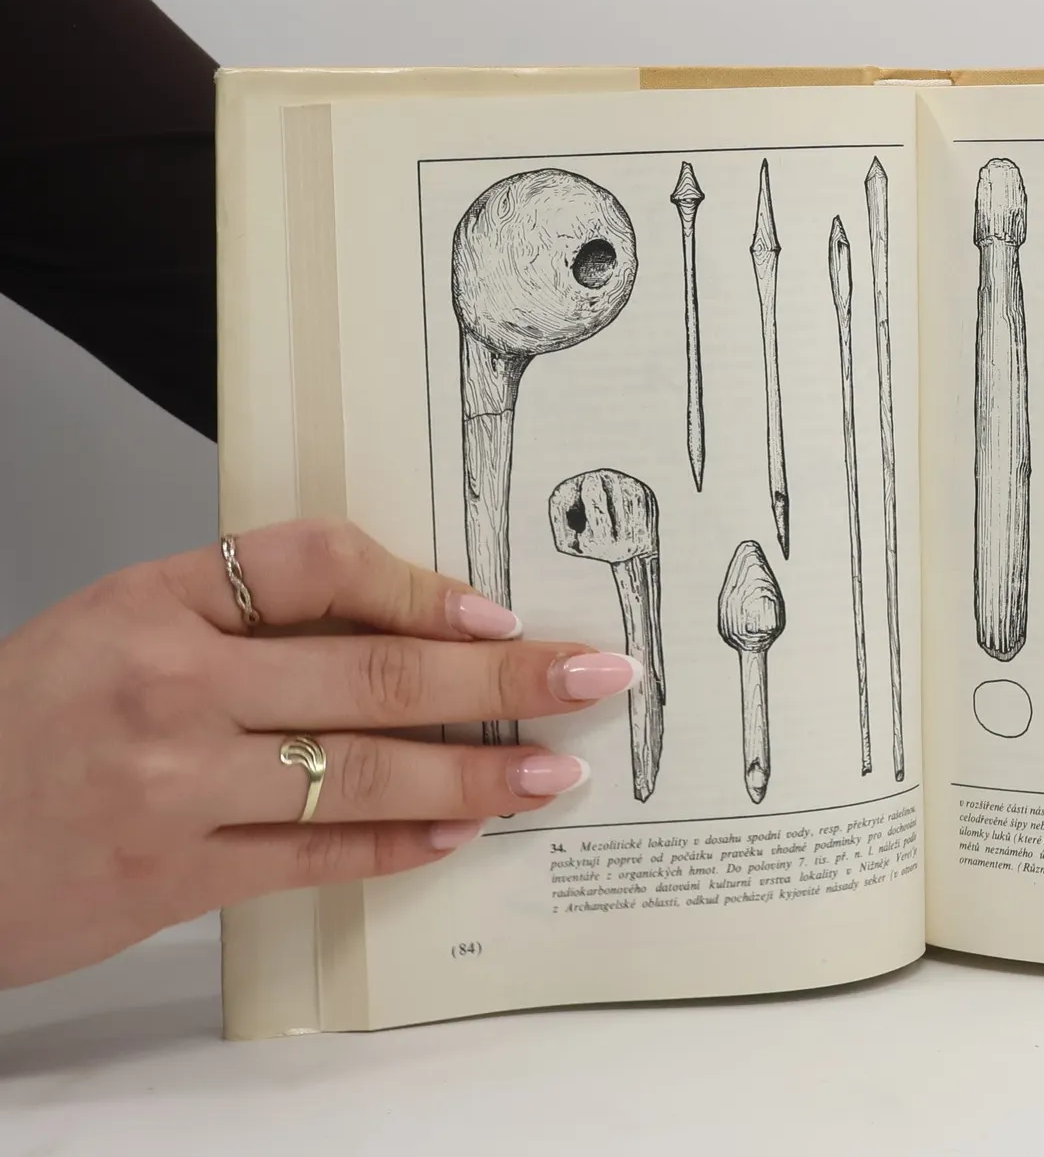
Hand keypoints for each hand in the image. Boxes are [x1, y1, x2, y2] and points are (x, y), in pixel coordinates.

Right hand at [0, 520, 637, 987]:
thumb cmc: (29, 717)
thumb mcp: (122, 620)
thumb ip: (246, 612)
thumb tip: (407, 616)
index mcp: (156, 599)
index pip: (318, 563)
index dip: (423, 584)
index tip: (500, 608)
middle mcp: (169, 685)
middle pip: (371, 672)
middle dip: (500, 676)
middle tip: (591, 675)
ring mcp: (169, 787)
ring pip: (360, 773)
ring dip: (474, 772)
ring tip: (553, 769)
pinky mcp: (167, 878)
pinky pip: (312, 857)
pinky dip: (397, 846)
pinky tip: (460, 833)